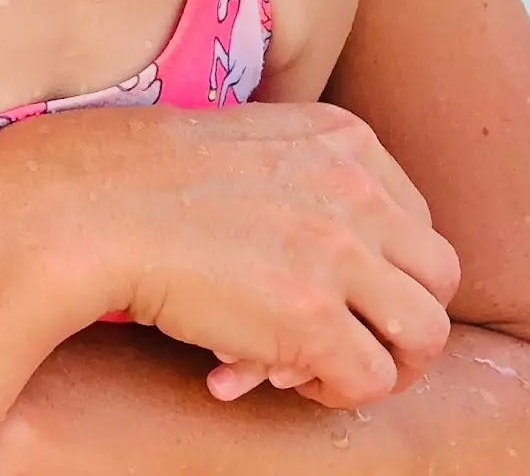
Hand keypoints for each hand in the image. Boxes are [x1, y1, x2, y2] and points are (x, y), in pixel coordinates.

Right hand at [0, 100, 459, 410]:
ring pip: (427, 333)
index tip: (331, 292)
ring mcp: (339, 253)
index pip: (415, 219)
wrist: (89, 204)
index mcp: (343, 138)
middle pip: (439, 275)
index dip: (380, 270)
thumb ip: (301, 174)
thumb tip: (322, 254)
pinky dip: (332, 391)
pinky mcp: (310, 317)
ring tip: (320, 368)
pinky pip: (368, 379)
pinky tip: (274, 376)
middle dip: (400, 318)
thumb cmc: (145, 177)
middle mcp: (356, 189)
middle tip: (347, 343)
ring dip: (382, 363)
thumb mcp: (247, 141)